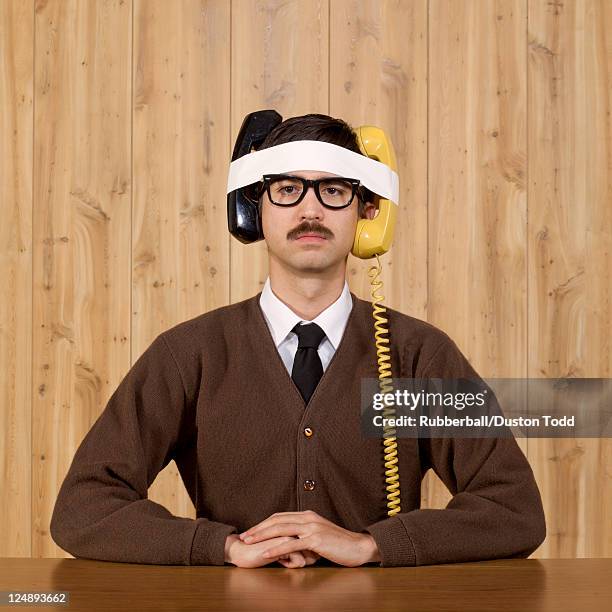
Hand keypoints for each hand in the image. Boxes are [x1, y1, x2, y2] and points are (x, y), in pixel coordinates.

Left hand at [238, 511, 380, 567]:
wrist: (359, 548)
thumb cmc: (339, 545)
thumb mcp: (319, 537)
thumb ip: (304, 537)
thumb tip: (291, 545)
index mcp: (307, 515)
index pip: (280, 517)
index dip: (264, 523)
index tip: (251, 531)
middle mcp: (308, 518)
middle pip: (276, 520)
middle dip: (257, 528)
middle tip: (243, 536)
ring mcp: (311, 528)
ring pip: (280, 529)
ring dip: (261, 536)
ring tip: (248, 542)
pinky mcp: (315, 540)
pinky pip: (291, 544)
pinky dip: (276, 549)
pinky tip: (265, 554)